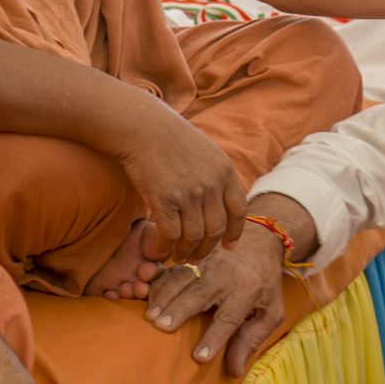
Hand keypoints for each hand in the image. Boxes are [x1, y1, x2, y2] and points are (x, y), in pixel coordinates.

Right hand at [111, 105, 246, 263]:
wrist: (145, 128)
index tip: (228, 245)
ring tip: (178, 256)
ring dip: (186, 252)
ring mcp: (189, 193)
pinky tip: (161, 250)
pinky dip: (166, 247)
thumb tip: (223, 202)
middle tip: (197, 257)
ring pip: (195, 236)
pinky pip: (171, 234)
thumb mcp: (208, 153)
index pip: (239, 210)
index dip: (235, 232)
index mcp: (226, 172)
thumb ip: (218, 177)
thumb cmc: (173, 140)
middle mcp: (212, 185)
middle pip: (216, 229)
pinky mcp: (165, 200)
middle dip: (207, 248)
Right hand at [145, 225, 285, 376]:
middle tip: (162, 327)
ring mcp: (210, 262)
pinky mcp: (196, 257)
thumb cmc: (264, 284)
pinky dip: (160, 284)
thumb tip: (235, 370)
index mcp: (248, 289)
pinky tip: (148, 298)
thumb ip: (251, 340)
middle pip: (200, 294)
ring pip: (183, 278)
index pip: (229, 317)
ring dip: (165, 296)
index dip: (214, 338)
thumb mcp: (270, 312)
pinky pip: (174, 270)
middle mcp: (227, 274)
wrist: (261, 242)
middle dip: (180, 310)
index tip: (199, 357)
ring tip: (151, 316)